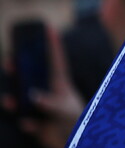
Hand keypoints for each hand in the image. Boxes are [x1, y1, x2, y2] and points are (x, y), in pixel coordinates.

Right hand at [16, 27, 84, 147]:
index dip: (53, 44)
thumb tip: (32, 96)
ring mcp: (40, 105)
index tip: (49, 28)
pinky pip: (26, 119)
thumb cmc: (74, 118)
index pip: (56, 60)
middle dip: (21, 67)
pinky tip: (29, 124)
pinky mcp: (35, 121)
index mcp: (61, 83)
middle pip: (32, 76)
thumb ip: (50, 102)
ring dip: (15, 96)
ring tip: (10, 98)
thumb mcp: (65, 109)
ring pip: (23, 96)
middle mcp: (48, 91)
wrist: (73, 138)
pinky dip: (27, 122)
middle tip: (11, 59)